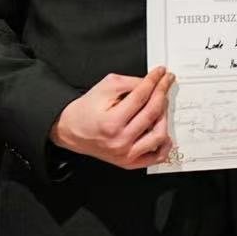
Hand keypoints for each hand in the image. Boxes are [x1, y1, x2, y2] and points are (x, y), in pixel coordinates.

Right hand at [50, 69, 172, 168]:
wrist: (71, 130)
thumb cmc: (85, 110)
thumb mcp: (105, 88)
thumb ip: (131, 83)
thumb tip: (152, 83)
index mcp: (111, 122)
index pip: (141, 97)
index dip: (154, 81)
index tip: (161, 73)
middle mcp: (119, 141)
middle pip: (152, 113)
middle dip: (162, 93)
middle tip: (165, 83)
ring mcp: (125, 154)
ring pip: (159, 135)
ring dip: (165, 116)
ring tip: (161, 105)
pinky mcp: (129, 162)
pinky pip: (156, 157)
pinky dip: (165, 144)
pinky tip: (165, 132)